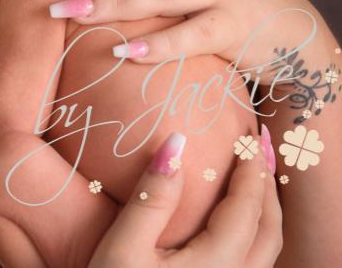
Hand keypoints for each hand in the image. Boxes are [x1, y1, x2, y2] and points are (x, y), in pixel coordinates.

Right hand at [87, 130, 281, 267]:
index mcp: (214, 266)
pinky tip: (236, 227)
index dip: (250, 170)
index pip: (247, 209)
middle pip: (269, 231)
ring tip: (254, 182)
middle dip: (268, 186)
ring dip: (266, 213)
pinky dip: (255, 237)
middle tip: (259, 149)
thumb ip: (152, 197)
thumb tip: (176, 143)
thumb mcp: (122, 248)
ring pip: (266, 255)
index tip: (247, 136)